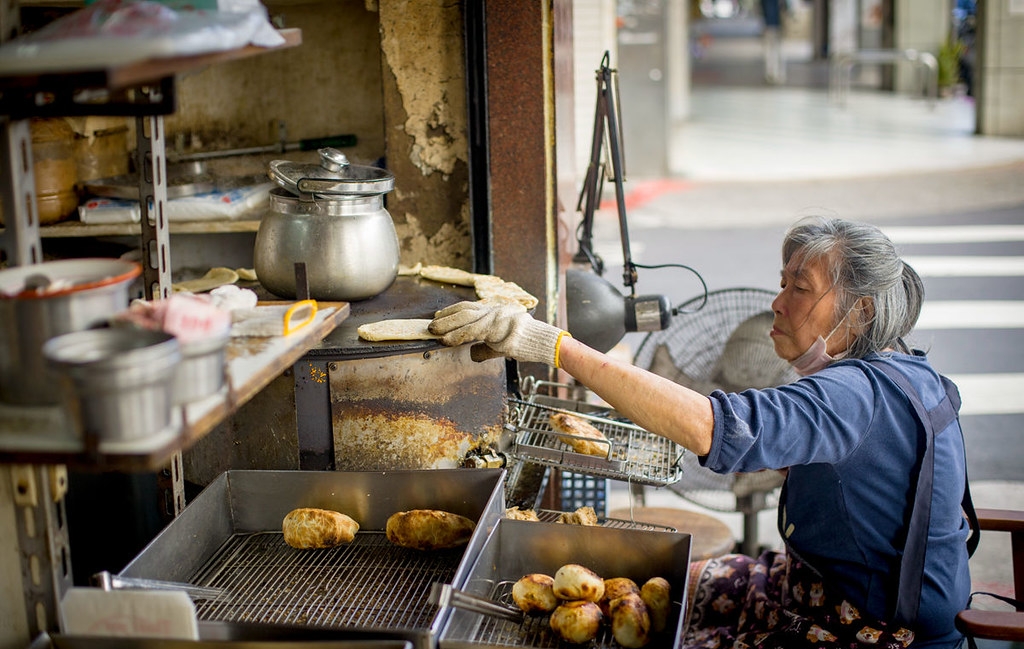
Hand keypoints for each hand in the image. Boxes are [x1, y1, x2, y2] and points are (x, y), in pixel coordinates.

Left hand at [429, 300, 567, 365]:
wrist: (543, 342)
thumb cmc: (527, 342)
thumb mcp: (503, 344)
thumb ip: (486, 348)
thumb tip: (473, 353)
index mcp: (496, 310)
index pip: (470, 307)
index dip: (453, 311)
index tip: (440, 314)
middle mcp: (494, 310)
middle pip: (464, 310)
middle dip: (446, 316)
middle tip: (432, 323)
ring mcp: (495, 318)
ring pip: (465, 319)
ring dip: (446, 326)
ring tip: (434, 331)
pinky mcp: (496, 329)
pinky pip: (471, 332)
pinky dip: (456, 336)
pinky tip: (446, 340)